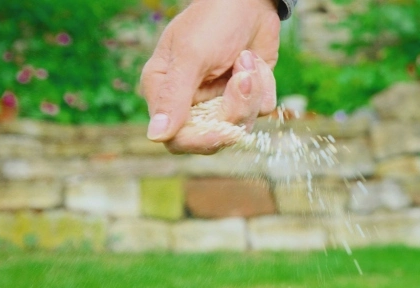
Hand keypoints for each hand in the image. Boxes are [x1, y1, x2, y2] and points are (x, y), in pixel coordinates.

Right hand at [140, 0, 279, 153]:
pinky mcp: (245, 96)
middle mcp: (190, 101)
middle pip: (214, 136)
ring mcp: (220, 100)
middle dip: (235, 108)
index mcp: (165, 91)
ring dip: (252, 91)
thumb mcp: (191, 56)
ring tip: (247, 58)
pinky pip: (261, 110)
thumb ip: (173, 97)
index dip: (201, 141)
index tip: (225, 130)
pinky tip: (253, 59)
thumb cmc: (212, 21)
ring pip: (242, 124)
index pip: (176, 138)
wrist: (249, 0)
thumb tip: (155, 136)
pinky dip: (264, 85)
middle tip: (243, 77)